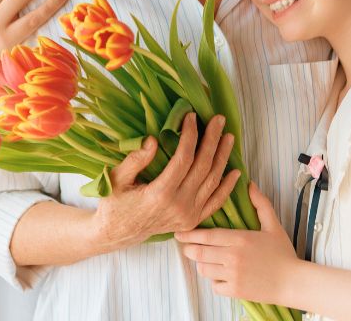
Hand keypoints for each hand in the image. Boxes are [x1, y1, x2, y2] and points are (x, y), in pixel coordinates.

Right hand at [93, 113, 239, 247]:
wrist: (117, 233)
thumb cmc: (114, 203)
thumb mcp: (117, 179)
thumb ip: (135, 160)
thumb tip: (153, 140)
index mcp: (160, 194)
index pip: (183, 159)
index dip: (190, 136)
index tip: (191, 117)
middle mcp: (179, 206)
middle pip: (202, 167)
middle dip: (212, 140)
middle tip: (218, 119)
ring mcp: (188, 215)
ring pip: (212, 182)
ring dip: (222, 158)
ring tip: (228, 137)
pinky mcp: (192, 221)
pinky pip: (215, 203)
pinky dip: (227, 187)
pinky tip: (236, 172)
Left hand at [175, 182, 297, 305]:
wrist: (294, 282)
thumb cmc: (283, 253)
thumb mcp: (273, 225)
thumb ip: (260, 203)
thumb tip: (250, 184)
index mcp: (239, 238)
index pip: (206, 235)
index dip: (189, 234)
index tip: (179, 233)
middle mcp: (232, 257)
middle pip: (199, 253)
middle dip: (188, 249)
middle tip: (186, 246)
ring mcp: (232, 275)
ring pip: (204, 269)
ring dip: (202, 264)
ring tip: (206, 260)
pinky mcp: (235, 291)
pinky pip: (214, 286)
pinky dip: (215, 281)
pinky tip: (221, 276)